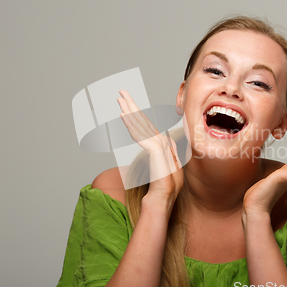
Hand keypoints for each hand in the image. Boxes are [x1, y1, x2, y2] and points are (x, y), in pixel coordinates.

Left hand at [117, 90, 182, 204]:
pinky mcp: (154, 149)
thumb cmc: (166, 183)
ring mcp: (157, 143)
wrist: (165, 194)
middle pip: (142, 119)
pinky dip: (130, 123)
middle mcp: (160, 139)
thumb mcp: (168, 163)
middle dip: (131, 104)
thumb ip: (166, 149)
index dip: (136, 112)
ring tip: (119, 98)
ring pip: (139, 123)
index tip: (127, 103)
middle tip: (121, 92)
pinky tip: (123, 114)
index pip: (146, 123)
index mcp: (161, 142)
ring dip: (129, 109)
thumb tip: (167, 138)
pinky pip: (139, 133)